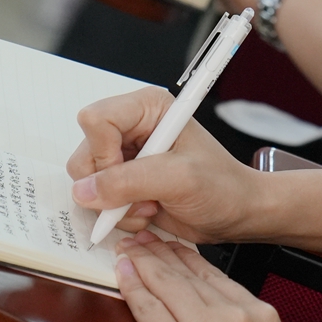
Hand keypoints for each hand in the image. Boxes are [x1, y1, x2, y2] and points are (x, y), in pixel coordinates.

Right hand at [68, 87, 263, 241]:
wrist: (235, 212)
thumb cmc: (222, 186)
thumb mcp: (180, 179)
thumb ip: (130, 181)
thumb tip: (85, 190)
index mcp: (147, 108)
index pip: (96, 119)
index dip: (104, 153)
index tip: (128, 175)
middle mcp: (131, 128)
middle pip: (85, 153)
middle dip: (110, 186)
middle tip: (145, 196)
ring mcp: (124, 156)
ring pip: (86, 181)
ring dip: (115, 204)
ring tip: (151, 204)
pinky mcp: (122, 180)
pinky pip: (96, 200)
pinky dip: (118, 214)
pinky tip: (147, 210)